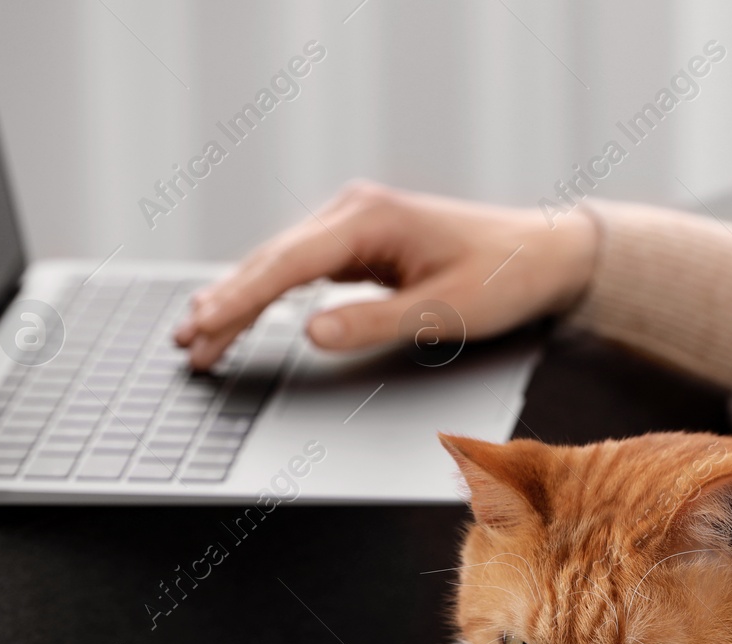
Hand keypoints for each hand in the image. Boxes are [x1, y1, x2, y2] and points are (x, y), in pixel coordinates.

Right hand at [173, 182, 599, 369]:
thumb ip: (375, 322)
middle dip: (226, 303)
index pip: (287, 264)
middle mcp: (355, 211)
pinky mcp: (361, 239)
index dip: (240, 300)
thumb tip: (311, 332)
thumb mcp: (444, 310)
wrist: (544, 254)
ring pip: (279, 262)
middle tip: (187, 343)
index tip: (205, 326)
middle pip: (272, 260)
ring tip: (199, 333)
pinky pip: (300, 266)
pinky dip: (267, 290)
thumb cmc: (504, 277)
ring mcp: (355, 222)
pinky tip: (241, 309)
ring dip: (239, 297)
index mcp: (369, 218)